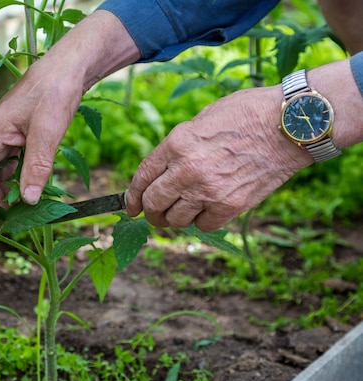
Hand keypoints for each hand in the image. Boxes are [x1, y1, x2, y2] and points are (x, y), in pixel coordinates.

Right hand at [0, 10, 138, 217]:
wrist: (68, 68)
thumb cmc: (55, 93)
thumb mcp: (48, 133)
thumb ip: (37, 168)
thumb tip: (28, 201)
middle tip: (12, 215)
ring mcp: (2, 134)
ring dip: (3, 188)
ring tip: (23, 202)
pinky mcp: (14, 134)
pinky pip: (7, 162)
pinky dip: (14, 176)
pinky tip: (28, 181)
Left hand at [125, 86, 312, 231]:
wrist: (290, 124)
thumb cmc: (247, 114)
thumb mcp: (202, 119)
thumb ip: (179, 145)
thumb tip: (164, 169)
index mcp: (176, 143)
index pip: (142, 178)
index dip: (132, 196)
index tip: (131, 206)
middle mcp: (187, 169)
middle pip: (154, 203)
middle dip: (150, 212)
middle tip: (154, 214)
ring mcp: (208, 190)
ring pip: (175, 220)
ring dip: (175, 219)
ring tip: (182, 212)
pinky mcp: (230, 206)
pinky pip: (203, 226)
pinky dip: (201, 222)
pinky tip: (207, 211)